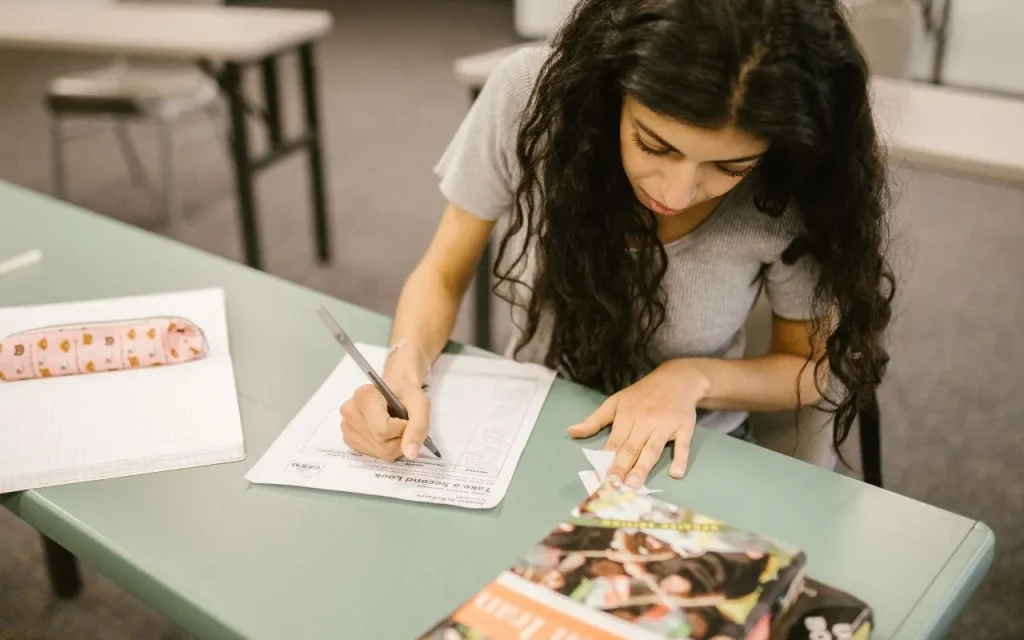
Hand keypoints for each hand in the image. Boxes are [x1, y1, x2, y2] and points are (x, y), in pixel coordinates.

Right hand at [339, 378, 430, 461]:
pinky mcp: (349, 439)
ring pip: (380, 452)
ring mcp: (347, 426)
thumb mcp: (420, 404)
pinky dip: (387, 448)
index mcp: (364, 396)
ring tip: (395, 426)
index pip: (383, 430)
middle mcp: (350, 411)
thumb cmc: (405, 393)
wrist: (396, 390)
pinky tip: (387, 433)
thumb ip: (418, 427)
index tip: (406, 418)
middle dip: (401, 438)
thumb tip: (410, 454)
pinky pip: (375, 454)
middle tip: (403, 422)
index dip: (402, 430)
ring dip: (395, 444)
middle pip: (382, 444)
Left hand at [567, 360, 709, 487]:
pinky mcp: (684, 427)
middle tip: (613, 486)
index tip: (598, 478)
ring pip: (652, 449)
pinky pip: (683, 444)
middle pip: (631, 448)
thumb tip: (571, 432)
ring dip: (643, 468)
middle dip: (621, 468)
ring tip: (633, 485)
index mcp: (626, 416)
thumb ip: (594, 420)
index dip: (606, 460)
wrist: (676, 379)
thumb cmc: (642, 394)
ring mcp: (665, 425)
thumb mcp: (616, 401)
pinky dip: (680, 458)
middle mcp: (645, 421)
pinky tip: (676, 473)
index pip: (614, 443)